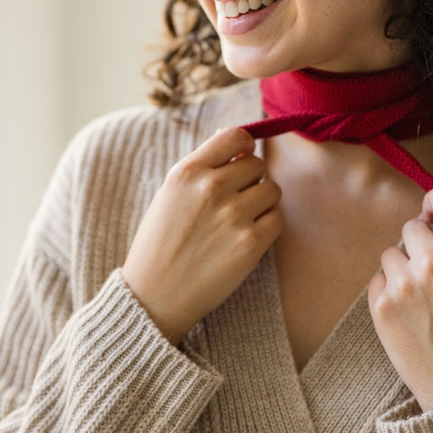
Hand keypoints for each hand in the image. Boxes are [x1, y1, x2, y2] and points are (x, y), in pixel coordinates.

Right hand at [122, 126, 282, 343]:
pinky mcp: (250, 243)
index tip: (241, 160)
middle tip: (234, 203)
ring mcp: (233, 215)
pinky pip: (278, 219)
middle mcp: (211, 188)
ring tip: (239, 222)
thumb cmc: (160, 245)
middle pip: (257, 165)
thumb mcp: (170, 195)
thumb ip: (203, 169)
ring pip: (272, 190)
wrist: (154, 297)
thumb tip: (241, 146)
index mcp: (187, 172)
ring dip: (262, 203)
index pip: (235, 136)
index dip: (244, 147)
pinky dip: (268, 226)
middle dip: (250, 181)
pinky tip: (247, 238)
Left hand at [367, 185, 432, 411]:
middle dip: (420, 244)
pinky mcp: (381, 307)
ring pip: (391, 256)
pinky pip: (377, 282)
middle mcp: (431, 262)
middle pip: (411, 227)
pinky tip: (408, 315)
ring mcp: (403, 285)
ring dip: (402, 270)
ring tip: (421, 301)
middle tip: (431, 272)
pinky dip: (388, 293)